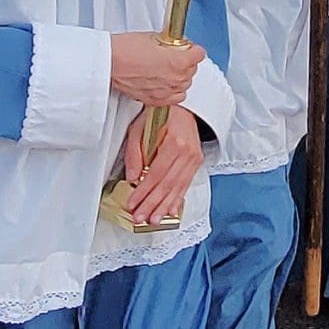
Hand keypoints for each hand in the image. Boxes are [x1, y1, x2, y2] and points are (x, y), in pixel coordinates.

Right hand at [108, 31, 203, 106]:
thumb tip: (173, 44)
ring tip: (169, 70)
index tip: (189, 48)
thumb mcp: (153, 37)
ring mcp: (166, 91)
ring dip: (180, 77)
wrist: (110, 63)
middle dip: (186, 62)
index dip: (193, 49)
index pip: (199, 55)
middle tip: (175, 55)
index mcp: (178, 61)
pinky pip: (174, 98)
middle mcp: (175, 79)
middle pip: (193, 70)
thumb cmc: (126, 49)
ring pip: (185, 85)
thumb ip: (169, 43)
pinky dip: (173, 91)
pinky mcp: (155, 100)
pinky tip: (166, 84)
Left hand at [118, 110, 204, 225]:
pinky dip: (177, 200)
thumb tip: (132, 177)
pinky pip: (185, 185)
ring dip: (164, 207)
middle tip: (140, 217)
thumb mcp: (140, 129)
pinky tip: (170, 211)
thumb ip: (134, 154)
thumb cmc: (160, 116)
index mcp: (173, 143)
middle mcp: (187, 153)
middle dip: (152, 204)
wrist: (182, 108)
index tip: (133, 203)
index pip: (156, 174)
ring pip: (177, 188)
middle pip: (167, 185)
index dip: (143, 192)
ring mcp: (194, 158)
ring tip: (153, 220)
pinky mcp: (196, 162)